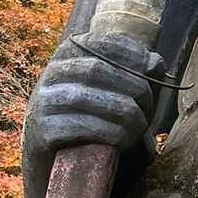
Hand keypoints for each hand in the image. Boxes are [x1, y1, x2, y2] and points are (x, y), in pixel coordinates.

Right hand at [30, 32, 164, 154]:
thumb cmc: (95, 113)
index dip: (132, 54)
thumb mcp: (114, 88)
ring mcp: (43, 100)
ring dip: (121, 111)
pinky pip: (78, 126)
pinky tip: (123, 139)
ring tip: (140, 124)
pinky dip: (107, 132)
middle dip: (130, 87)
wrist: (59, 155)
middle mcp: (52, 72)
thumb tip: (155, 62)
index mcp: (70, 53)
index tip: (152, 69)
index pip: (102, 42)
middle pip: (96, 69)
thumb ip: (137, 71)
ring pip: (86, 97)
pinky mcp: (42, 129)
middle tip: (148, 106)